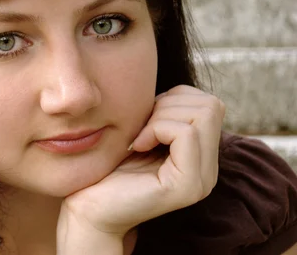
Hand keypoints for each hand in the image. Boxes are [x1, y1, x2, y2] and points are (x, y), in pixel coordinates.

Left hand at [58, 85, 224, 244]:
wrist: (89, 207)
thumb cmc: (109, 167)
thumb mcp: (143, 132)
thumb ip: (166, 115)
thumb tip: (178, 91)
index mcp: (202, 156)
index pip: (209, 103)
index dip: (174, 99)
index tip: (145, 118)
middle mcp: (209, 170)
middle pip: (211, 105)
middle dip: (169, 104)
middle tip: (142, 127)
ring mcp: (201, 180)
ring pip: (202, 115)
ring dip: (161, 116)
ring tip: (140, 138)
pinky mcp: (186, 186)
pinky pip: (186, 133)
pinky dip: (157, 128)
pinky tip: (138, 146)